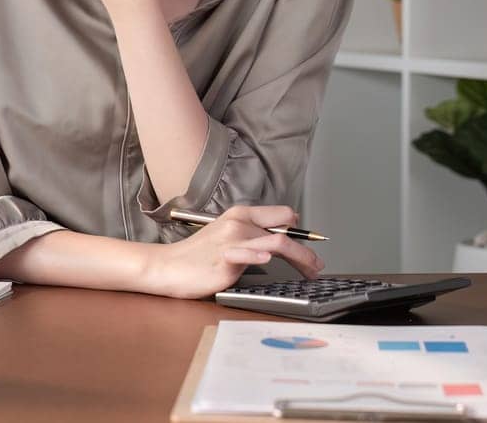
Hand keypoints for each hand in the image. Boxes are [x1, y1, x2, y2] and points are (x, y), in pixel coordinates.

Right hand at [146, 205, 324, 299]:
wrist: (169, 267)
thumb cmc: (197, 256)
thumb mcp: (227, 237)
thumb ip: (250, 235)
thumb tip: (276, 243)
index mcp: (240, 214)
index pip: (281, 214)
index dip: (300, 231)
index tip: (311, 247)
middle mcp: (239, 223)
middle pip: (284, 231)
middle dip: (307, 251)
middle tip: (317, 266)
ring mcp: (232, 241)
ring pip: (276, 242)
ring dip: (300, 258)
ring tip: (311, 271)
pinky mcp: (225, 260)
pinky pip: (247, 253)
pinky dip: (260, 255)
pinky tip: (268, 259)